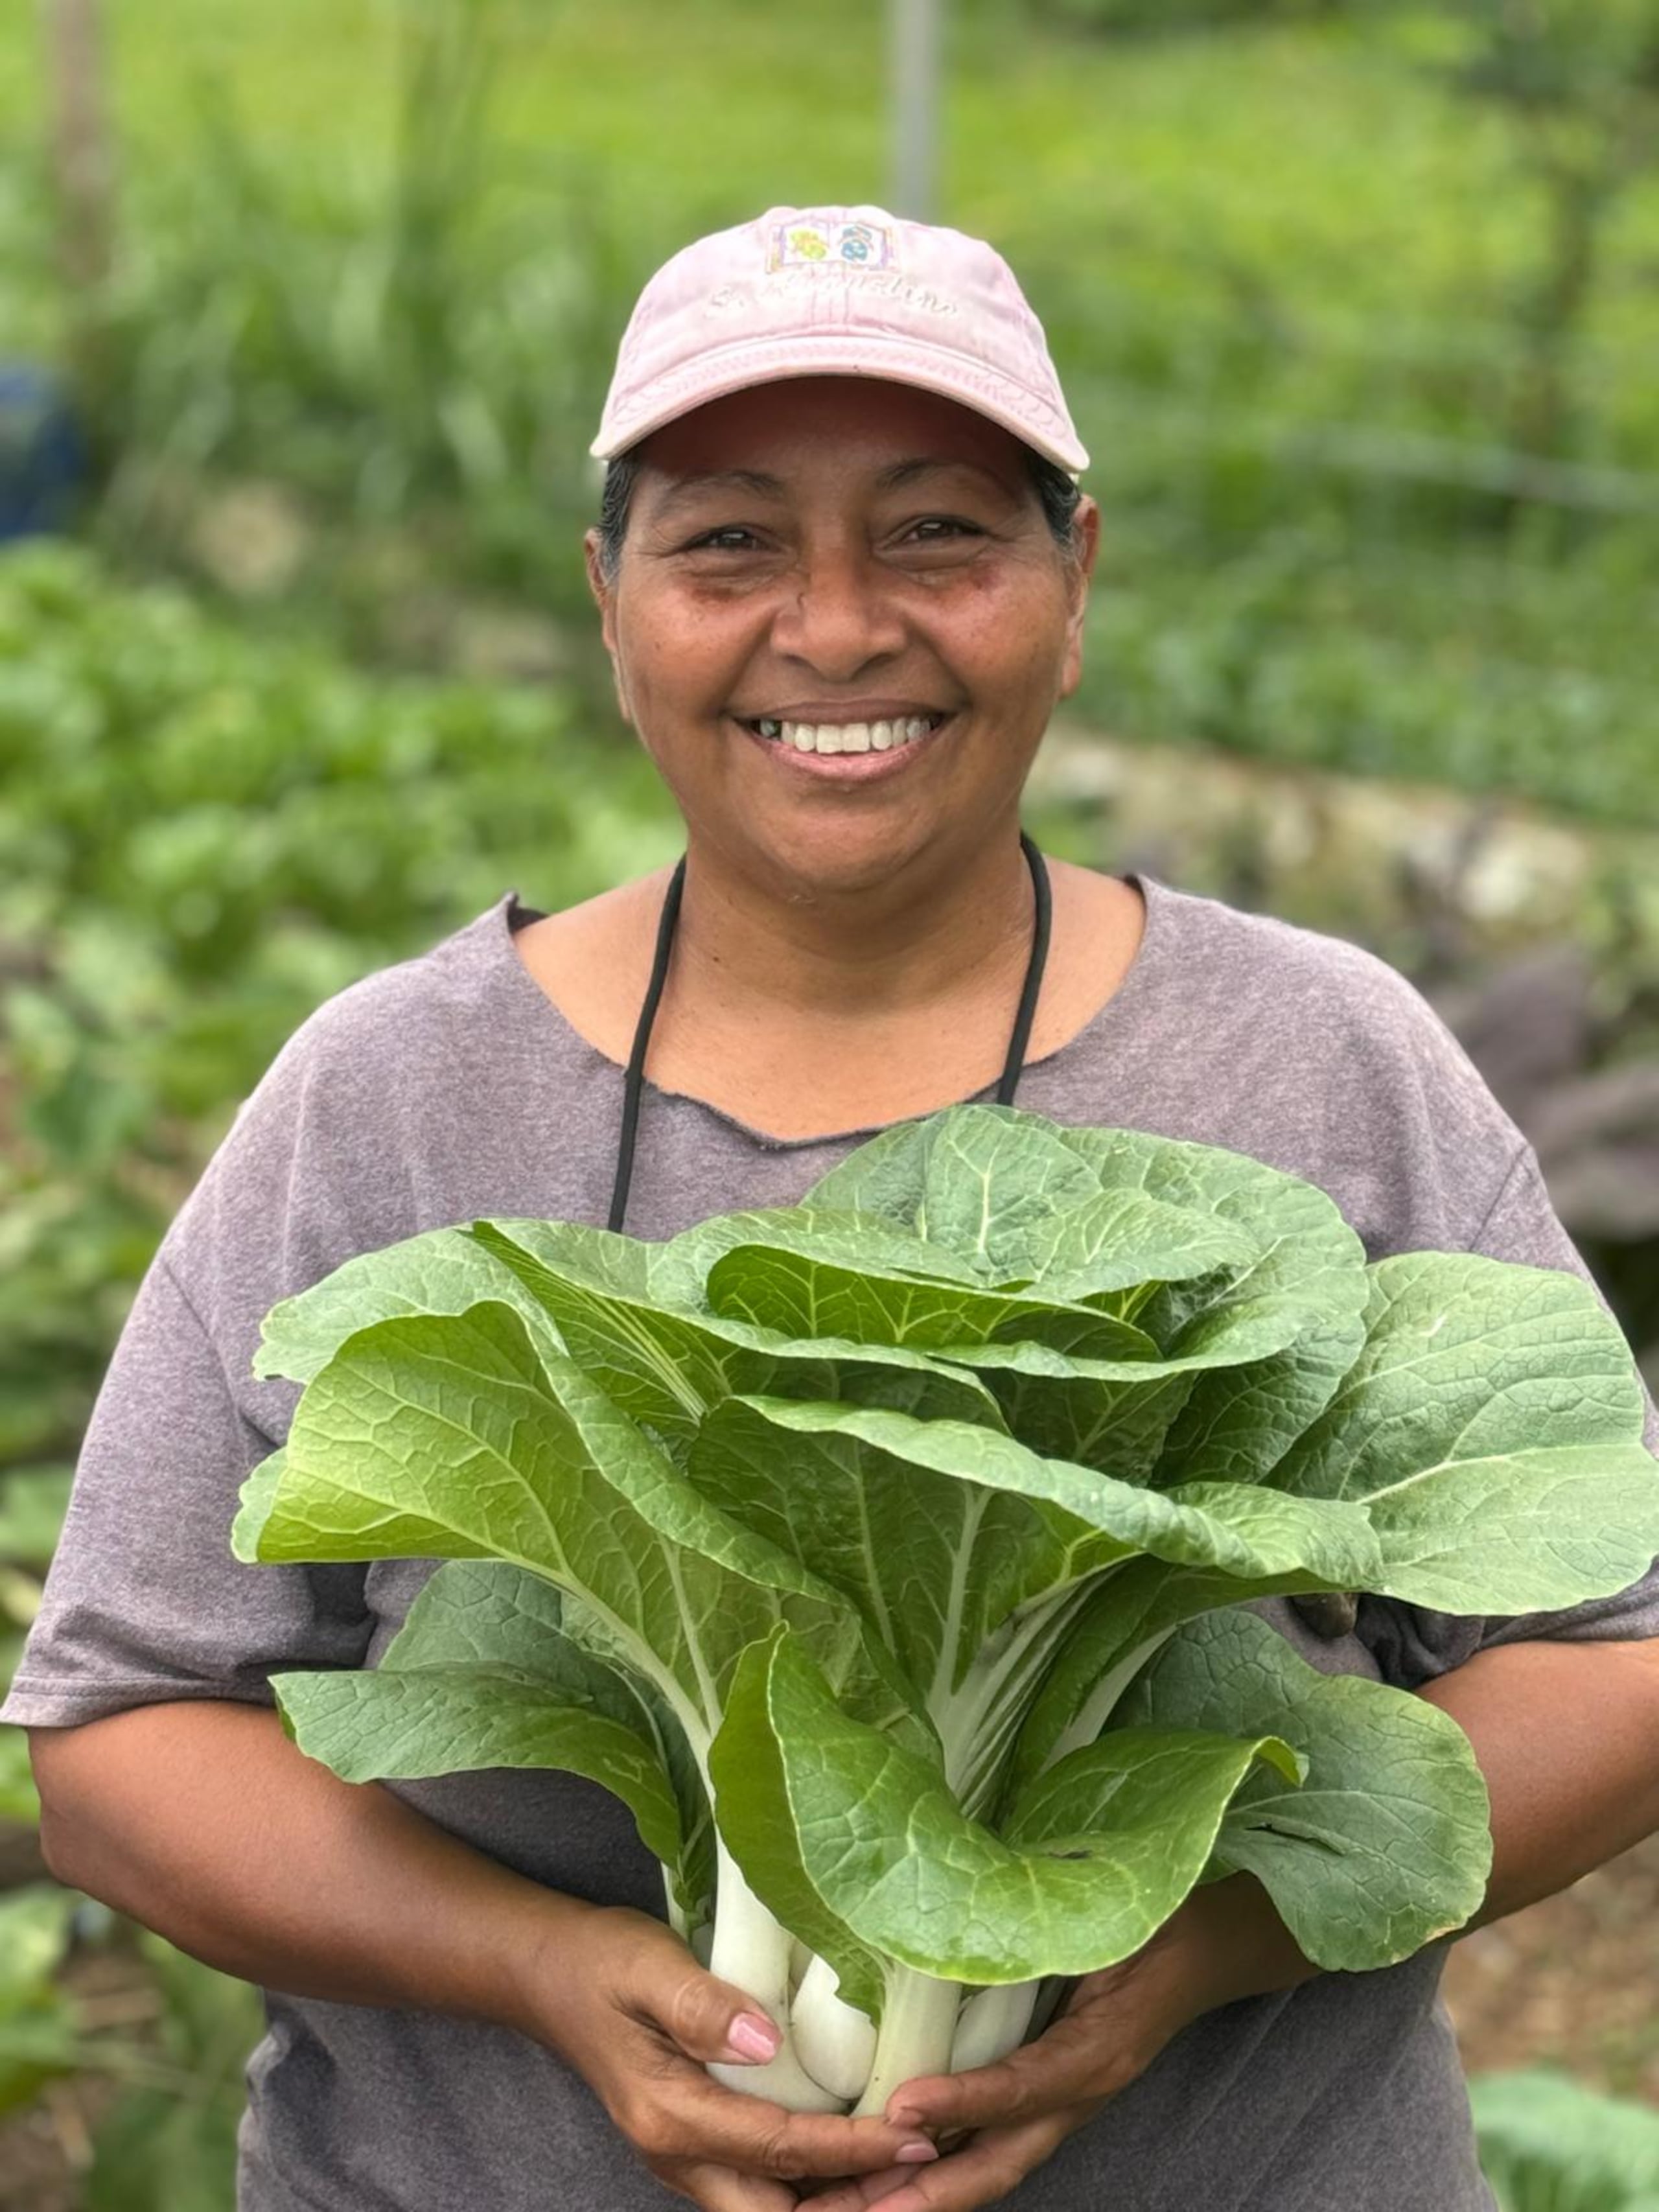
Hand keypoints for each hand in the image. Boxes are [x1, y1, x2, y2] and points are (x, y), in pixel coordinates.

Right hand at [514, 1903, 941, 2210]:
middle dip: (851, 2204)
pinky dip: (812, 2181)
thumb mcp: (645, 1964)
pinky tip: (854, 2150)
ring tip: (903, 2167)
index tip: (913, 2135)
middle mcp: (677, 2154)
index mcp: (670, 2115)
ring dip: (835, 2199)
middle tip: (920, 2169)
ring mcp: (684, 2157)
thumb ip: (700, 2004)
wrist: (547, 1974)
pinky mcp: (694, 2144)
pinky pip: (762, 2186)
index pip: (780, 2149)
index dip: (851, 2150)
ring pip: (771, 2209)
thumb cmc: (600, 1961)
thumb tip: (765, 2041)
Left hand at [806, 1876, 1317, 2211]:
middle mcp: (1081, 2087)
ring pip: (994, 2162)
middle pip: (1001, 2160)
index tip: (903, 2107)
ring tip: (859, 2204)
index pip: (1026, 2084)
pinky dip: (946, 2156)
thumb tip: (986, 1882)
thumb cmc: (1162, 1917)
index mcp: (1100, 2047)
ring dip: (930, 2190)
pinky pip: (997, 2137)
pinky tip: (897, 2160)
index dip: (966, 2100)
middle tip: (861, 2208)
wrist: (1210, 1945)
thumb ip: (1060, 1915)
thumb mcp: (1117, 1912)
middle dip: (931, 2192)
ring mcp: (1068, 2099)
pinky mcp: (1054, 2091)